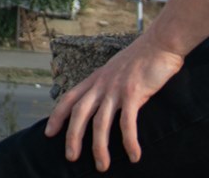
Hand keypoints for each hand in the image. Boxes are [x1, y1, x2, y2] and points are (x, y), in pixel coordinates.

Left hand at [44, 33, 184, 170]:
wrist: (160, 43)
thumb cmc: (141, 59)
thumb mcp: (116, 71)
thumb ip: (108, 85)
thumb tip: (105, 103)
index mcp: (95, 79)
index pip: (69, 98)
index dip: (57, 116)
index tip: (49, 132)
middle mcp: (101, 84)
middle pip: (79, 113)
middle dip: (72, 136)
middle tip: (70, 157)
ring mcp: (116, 88)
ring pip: (100, 122)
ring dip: (99, 147)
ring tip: (102, 166)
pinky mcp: (133, 93)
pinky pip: (127, 122)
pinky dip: (129, 141)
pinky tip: (133, 156)